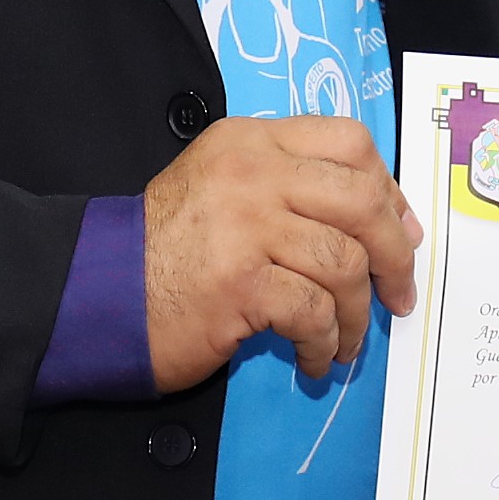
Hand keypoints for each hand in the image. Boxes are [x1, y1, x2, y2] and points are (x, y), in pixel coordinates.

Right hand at [142, 114, 419, 392]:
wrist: (98, 292)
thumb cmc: (168, 247)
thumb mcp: (225, 188)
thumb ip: (294, 188)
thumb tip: (390, 222)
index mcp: (252, 142)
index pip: (349, 141)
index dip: (388, 190)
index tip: (400, 232)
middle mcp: (252, 173)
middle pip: (361, 200)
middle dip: (393, 255)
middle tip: (398, 295)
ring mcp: (246, 226)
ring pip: (344, 263)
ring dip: (356, 314)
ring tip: (345, 342)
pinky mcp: (239, 283)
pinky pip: (313, 312)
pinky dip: (324, 343)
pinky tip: (312, 358)